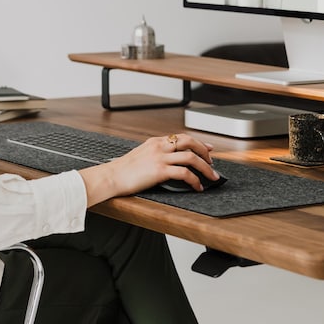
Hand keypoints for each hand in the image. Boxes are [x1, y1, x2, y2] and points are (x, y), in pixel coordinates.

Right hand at [79, 133, 218, 205]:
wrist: (111, 176)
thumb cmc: (123, 170)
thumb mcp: (141, 155)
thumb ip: (155, 154)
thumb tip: (169, 160)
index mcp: (155, 141)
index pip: (181, 137)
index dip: (198, 142)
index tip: (208, 149)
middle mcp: (159, 146)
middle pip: (190, 142)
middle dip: (205, 151)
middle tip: (212, 162)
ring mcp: (160, 157)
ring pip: (191, 157)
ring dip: (205, 167)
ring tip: (212, 176)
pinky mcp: (160, 171)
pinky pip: (184, 173)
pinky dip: (195, 180)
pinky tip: (198, 186)